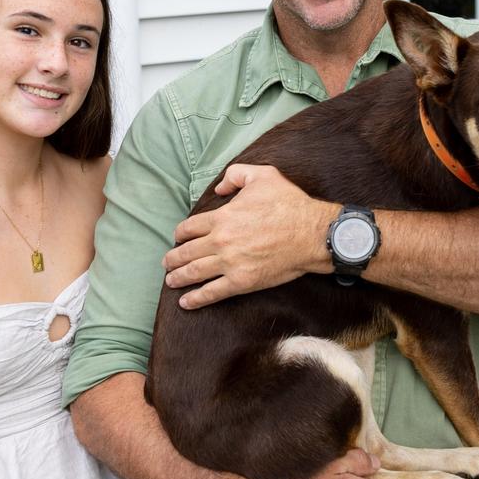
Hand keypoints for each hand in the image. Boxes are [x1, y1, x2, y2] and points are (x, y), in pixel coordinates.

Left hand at [163, 164, 338, 308]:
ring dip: (178, 277)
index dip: (180, 233)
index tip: (178, 238)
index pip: (190, 227)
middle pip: (187, 251)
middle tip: (166, 262)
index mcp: (222, 217)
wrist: (311, 233)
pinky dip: (196, 299)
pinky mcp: (241, 281)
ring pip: (194, 272)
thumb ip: (235, 175)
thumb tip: (219, 189)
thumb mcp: (262, 175)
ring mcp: (229, 263)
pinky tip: (186, 303)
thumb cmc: (289, 204)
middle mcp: (220, 241)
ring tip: (171, 280)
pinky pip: (212, 292)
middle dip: (173, 258)